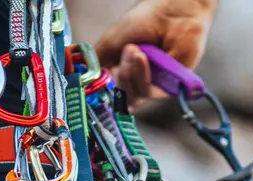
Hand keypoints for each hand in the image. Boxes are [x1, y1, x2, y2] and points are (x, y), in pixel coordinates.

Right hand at [94, 0, 216, 106]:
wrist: (171, 12)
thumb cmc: (144, 20)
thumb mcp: (110, 41)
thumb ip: (95, 62)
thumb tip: (81, 80)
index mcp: (122, 70)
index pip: (108, 91)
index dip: (102, 87)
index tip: (97, 78)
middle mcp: (137, 80)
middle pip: (120, 96)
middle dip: (120, 75)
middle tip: (127, 51)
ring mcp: (152, 85)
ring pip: (133, 96)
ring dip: (131, 73)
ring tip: (136, 50)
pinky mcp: (168, 88)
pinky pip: (148, 93)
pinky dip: (142, 76)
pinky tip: (143, 57)